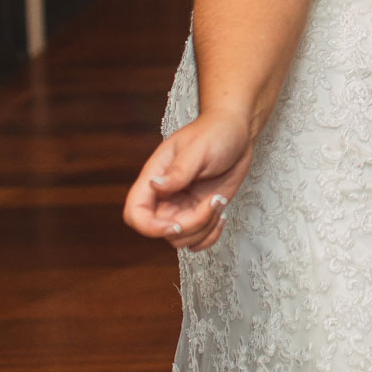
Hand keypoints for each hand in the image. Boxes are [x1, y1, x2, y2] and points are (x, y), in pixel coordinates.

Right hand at [123, 110, 254, 252]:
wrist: (236, 131)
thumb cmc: (215, 132)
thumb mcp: (198, 149)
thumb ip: (178, 171)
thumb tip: (154, 186)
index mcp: (154, 178)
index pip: (135, 214)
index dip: (150, 228)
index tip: (177, 225)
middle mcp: (164, 197)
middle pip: (162, 231)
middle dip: (191, 226)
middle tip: (214, 201)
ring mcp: (182, 207)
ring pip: (182, 239)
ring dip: (205, 228)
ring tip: (220, 201)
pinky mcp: (199, 212)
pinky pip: (197, 240)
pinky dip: (211, 236)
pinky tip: (222, 213)